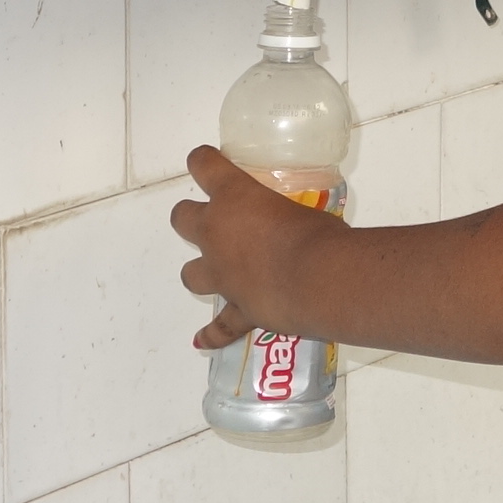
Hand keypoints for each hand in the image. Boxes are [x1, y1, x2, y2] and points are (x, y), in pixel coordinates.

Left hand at [172, 147, 341, 350]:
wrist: (320, 278)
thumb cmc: (319, 233)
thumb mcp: (306, 211)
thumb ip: (293, 218)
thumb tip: (308, 230)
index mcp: (234, 197)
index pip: (204, 166)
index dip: (203, 162)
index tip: (207, 161)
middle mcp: (216, 234)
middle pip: (182, 219)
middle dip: (191, 217)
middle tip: (214, 220)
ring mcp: (222, 276)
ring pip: (191, 274)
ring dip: (201, 270)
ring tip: (216, 271)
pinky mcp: (237, 310)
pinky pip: (219, 327)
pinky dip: (212, 334)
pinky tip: (202, 341)